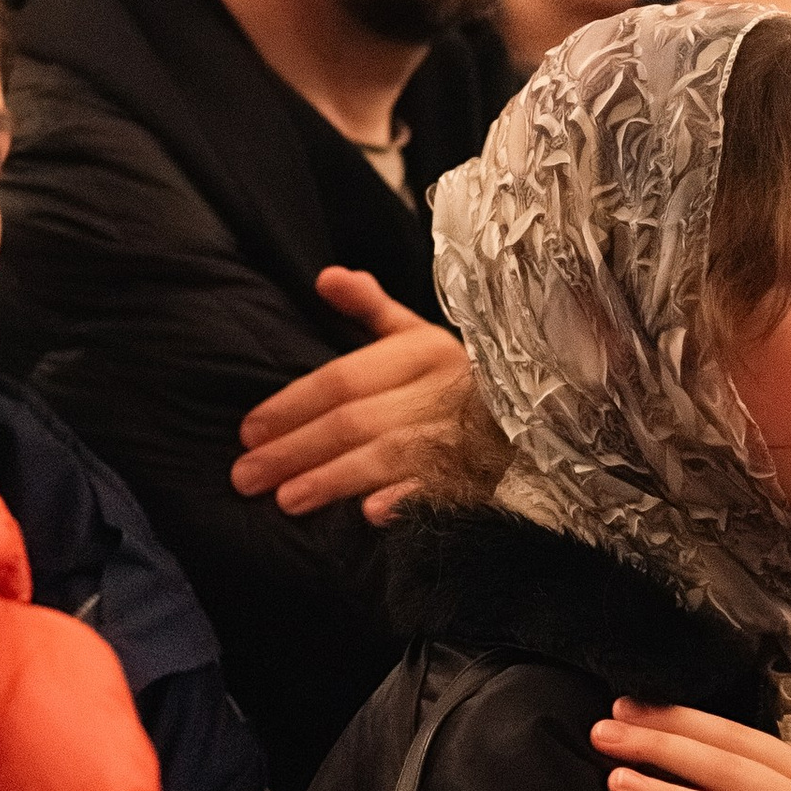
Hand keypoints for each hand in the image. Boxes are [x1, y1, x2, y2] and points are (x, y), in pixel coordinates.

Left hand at [234, 269, 472, 522]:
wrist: (543, 418)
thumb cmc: (463, 380)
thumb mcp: (420, 335)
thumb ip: (370, 309)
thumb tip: (326, 277)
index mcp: (424, 352)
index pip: (344, 378)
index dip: (293, 404)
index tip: (249, 431)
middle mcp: (442, 391)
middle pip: (356, 420)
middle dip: (297, 448)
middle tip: (247, 476)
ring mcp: (463, 437)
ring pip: (387, 455)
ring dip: (335, 478)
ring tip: (287, 500)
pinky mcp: (482, 477)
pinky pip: (440, 489)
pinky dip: (407, 499)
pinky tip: (372, 513)